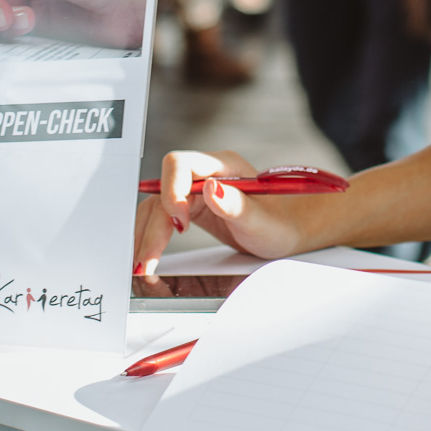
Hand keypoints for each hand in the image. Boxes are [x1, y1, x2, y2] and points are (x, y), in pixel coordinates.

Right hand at [133, 149, 336, 274]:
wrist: (287, 231)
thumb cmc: (280, 223)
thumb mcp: (262, 221)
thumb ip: (237, 205)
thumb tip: (210, 188)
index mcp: (224, 166)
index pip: (180, 164)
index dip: (172, 192)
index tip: (180, 225)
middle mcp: (206, 174)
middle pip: (163, 191)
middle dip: (153, 226)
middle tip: (148, 262)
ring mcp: (196, 190)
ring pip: (157, 206)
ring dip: (146, 234)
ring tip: (143, 266)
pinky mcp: (190, 208)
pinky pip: (162, 218)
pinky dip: (151, 236)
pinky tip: (147, 257)